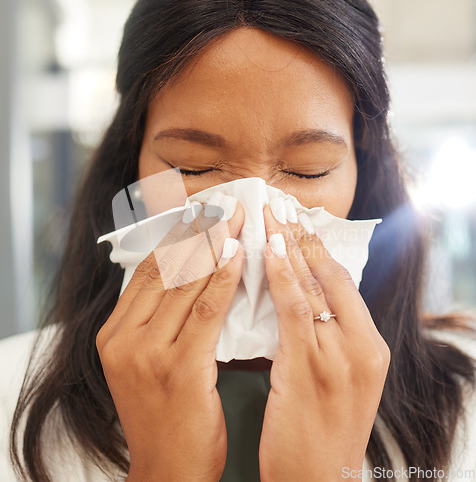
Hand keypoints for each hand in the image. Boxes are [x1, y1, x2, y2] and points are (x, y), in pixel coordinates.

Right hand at [96, 203, 244, 480]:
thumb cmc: (163, 414)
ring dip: (214, 246)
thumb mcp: (146, 361)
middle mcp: (124, 339)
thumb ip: (157, 319)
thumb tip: (186, 273)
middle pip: (165, 269)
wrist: (167, 470)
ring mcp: (147, 354)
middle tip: (223, 204)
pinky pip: (206, 311)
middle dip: (198, 232)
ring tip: (235, 219)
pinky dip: (223, 279)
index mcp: (113, 333)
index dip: (175, 235)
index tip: (199, 211)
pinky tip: (238, 255)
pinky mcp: (178, 369)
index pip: (146, 269)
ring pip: (185, 284)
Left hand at [259, 205, 389, 481]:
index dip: (317, 247)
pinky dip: (282, 276)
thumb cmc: (319, 431)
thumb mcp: (332, 378)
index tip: (297, 221)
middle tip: (280, 205)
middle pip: (331, 275)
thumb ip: (322, 338)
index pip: (342, 282)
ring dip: (289, 246)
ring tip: (270, 216)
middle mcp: (362, 345)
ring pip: (314, 285)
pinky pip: (295, 310)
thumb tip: (297, 298)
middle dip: (303, 236)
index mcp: (369, 346)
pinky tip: (268, 251)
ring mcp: (341, 356)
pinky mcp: (312, 368)